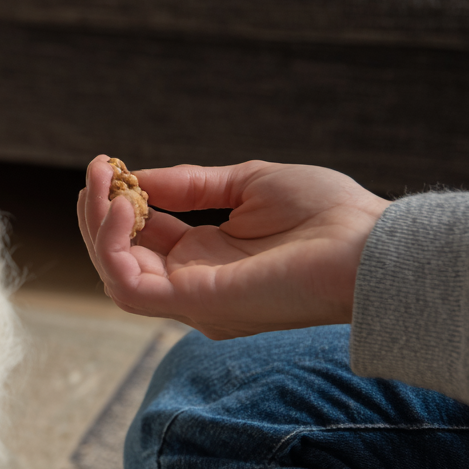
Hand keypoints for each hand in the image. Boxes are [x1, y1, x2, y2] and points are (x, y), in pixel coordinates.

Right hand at [77, 156, 390, 338]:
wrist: (371, 246)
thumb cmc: (330, 216)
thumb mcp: (247, 184)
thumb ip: (191, 185)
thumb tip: (139, 178)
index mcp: (208, 259)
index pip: (141, 238)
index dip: (117, 202)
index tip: (107, 165)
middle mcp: (195, 285)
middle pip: (119, 257)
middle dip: (97, 211)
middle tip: (97, 169)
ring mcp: (195, 299)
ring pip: (114, 273)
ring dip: (97, 226)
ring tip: (105, 184)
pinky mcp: (198, 304)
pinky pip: (128, 286)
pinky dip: (112, 244)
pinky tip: (125, 204)